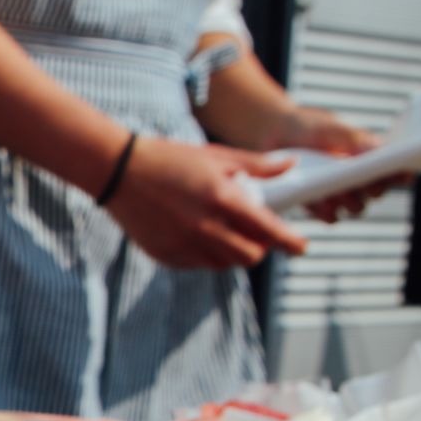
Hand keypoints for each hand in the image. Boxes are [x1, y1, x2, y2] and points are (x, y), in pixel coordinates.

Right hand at [104, 136, 306, 269]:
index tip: (301, 247)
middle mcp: (204, 227)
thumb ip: (256, 166)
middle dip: (259, 247)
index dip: (289, 242)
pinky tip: (199, 234)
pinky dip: (206, 254)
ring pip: (224, 264)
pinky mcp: (166, 255)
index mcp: (221, 198)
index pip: (267, 229)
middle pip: (249, 256)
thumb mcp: (216, 156)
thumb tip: (290, 166)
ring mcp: (183, 244)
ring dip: (232, 252)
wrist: (120, 172)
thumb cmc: (171, 159)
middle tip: (256, 234)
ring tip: (225, 231)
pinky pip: (197, 264)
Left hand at [265, 106, 395, 222]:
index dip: (402, 174)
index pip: (395, 169)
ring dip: (350, 202)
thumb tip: (379, 149)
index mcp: (368, 156)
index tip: (402, 175)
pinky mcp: (319, 205)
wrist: (272, 135)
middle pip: (378, 193)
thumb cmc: (307, 127)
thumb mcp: (331, 128)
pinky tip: (320, 201)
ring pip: (357, 208)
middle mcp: (358, 176)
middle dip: (372, 190)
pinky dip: (328, 212)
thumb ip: (353, 139)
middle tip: (362, 182)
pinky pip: (332, 217)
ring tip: (336, 192)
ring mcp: (339, 193)